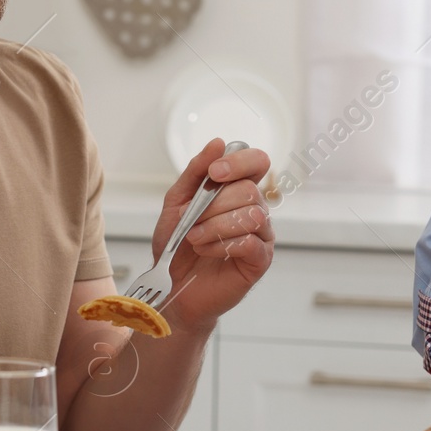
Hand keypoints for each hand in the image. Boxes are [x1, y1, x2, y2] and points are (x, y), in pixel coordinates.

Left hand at [154, 138, 274, 333]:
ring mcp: (261, 235)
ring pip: (252, 214)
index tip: (215, 173)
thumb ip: (195, 172)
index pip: (258, 162)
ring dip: (216, 225)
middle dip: (214, 204)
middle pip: (249, 190)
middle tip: (191, 221)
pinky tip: (206, 250)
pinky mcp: (260, 260)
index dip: (241, 161)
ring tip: (194, 239)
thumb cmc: (175, 246)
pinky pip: (251, 242)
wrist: (170, 287)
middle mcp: (254, 209)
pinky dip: (222, 244)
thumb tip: (217, 143)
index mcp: (237, 192)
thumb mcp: (176, 203)